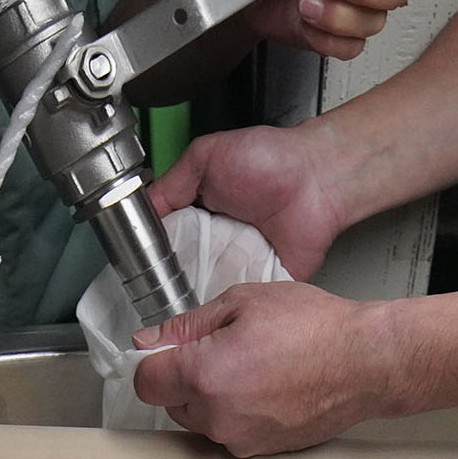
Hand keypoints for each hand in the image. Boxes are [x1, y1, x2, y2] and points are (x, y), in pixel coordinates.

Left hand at [131, 282, 396, 454]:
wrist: (368, 363)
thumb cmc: (317, 328)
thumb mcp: (243, 302)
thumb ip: (188, 324)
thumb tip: (151, 340)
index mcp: (205, 375)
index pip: (146, 380)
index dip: (153, 359)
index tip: (166, 348)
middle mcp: (217, 417)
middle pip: (171, 402)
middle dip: (186, 377)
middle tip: (225, 348)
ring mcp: (240, 440)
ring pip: (201, 419)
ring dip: (212, 396)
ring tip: (253, 366)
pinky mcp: (261, 452)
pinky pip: (230, 432)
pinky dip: (238, 412)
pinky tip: (267, 386)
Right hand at [149, 122, 346, 280]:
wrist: (316, 177)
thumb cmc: (271, 159)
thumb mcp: (206, 157)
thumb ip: (171, 184)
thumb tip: (144, 208)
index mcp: (201, 211)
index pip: (167, 238)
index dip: (153, 249)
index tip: (140, 260)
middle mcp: (218, 238)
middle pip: (183, 267)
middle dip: (170, 275)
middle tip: (159, 280)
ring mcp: (239, 260)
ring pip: (206, 286)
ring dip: (195, 289)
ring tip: (182, 293)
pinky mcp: (262, 278)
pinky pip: (239, 295)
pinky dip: (227, 299)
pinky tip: (212, 301)